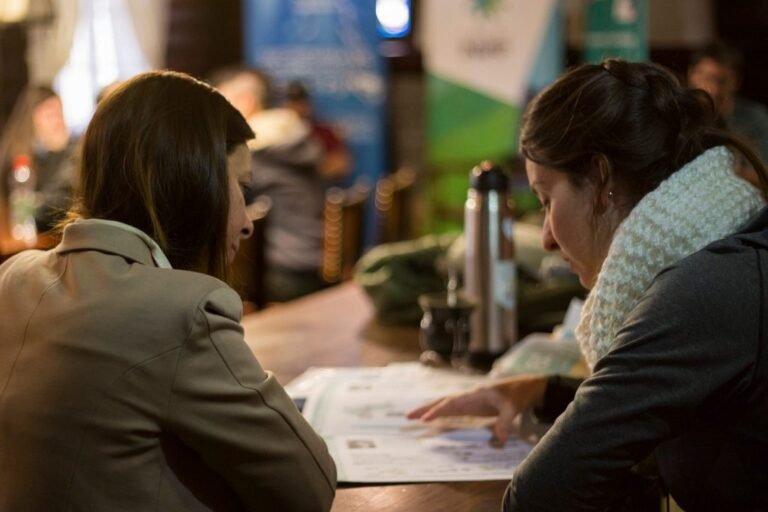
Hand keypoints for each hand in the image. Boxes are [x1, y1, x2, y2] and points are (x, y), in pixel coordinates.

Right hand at [406, 375, 547, 444]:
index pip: (452, 404)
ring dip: (430, 410)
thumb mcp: (513, 408)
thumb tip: (500, 439)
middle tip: (408, 416)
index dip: (437, 411)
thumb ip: (505, 422)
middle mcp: (469, 396)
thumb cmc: (517, 394)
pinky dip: (440, 413)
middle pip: (442, 401)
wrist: (525, 387)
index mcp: (475, 394)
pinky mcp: (473, 405)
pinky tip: (433, 418)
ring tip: (413, 417)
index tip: (424, 420)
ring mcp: (470, 400)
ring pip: (445, 404)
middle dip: (425, 408)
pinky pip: (452, 409)